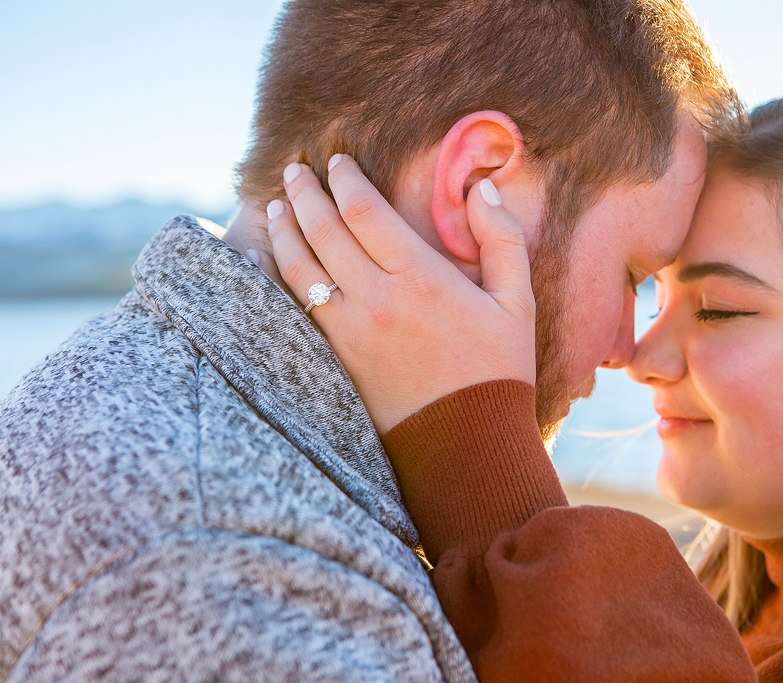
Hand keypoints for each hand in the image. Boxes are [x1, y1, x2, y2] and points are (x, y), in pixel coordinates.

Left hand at [268, 155, 535, 434]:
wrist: (467, 447)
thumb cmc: (497, 371)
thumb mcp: (517, 302)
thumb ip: (502, 238)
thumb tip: (480, 188)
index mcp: (421, 278)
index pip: (364, 210)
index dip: (345, 179)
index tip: (337, 161)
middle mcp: (377, 299)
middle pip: (324, 230)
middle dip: (305, 194)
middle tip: (294, 171)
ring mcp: (349, 332)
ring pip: (300, 267)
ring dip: (283, 230)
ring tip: (276, 207)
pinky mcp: (336, 360)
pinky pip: (293, 309)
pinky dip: (274, 278)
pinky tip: (264, 260)